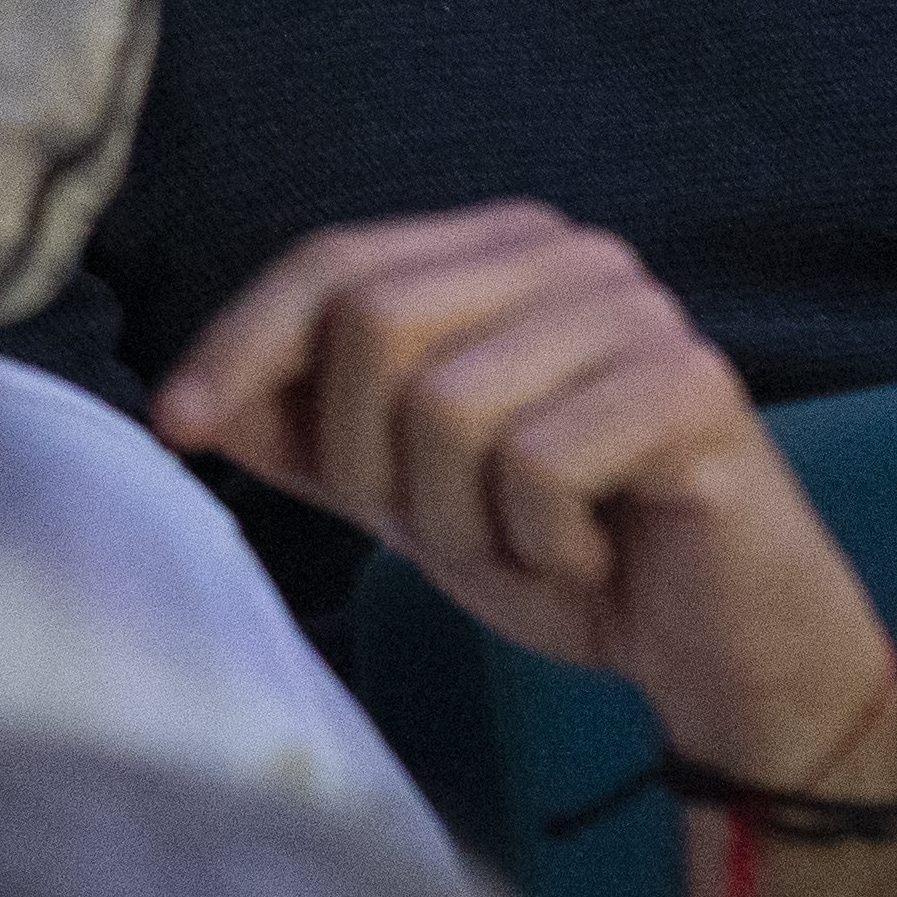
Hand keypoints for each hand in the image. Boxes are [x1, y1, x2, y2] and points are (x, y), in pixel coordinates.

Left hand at [160, 205, 896, 769]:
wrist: (719, 645)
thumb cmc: (566, 552)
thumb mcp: (409, 493)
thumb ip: (312, 435)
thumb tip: (194, 399)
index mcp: (504, 251)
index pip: (335, 258)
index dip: (244, 341)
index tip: (177, 427)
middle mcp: (576, 255)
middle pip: (377, 322)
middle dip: (369, 461)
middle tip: (440, 528)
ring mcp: (642, 315)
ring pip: (449, 405)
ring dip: (459, 521)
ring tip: (524, 545)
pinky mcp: (692, 388)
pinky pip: (538, 466)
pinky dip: (538, 545)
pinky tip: (589, 555)